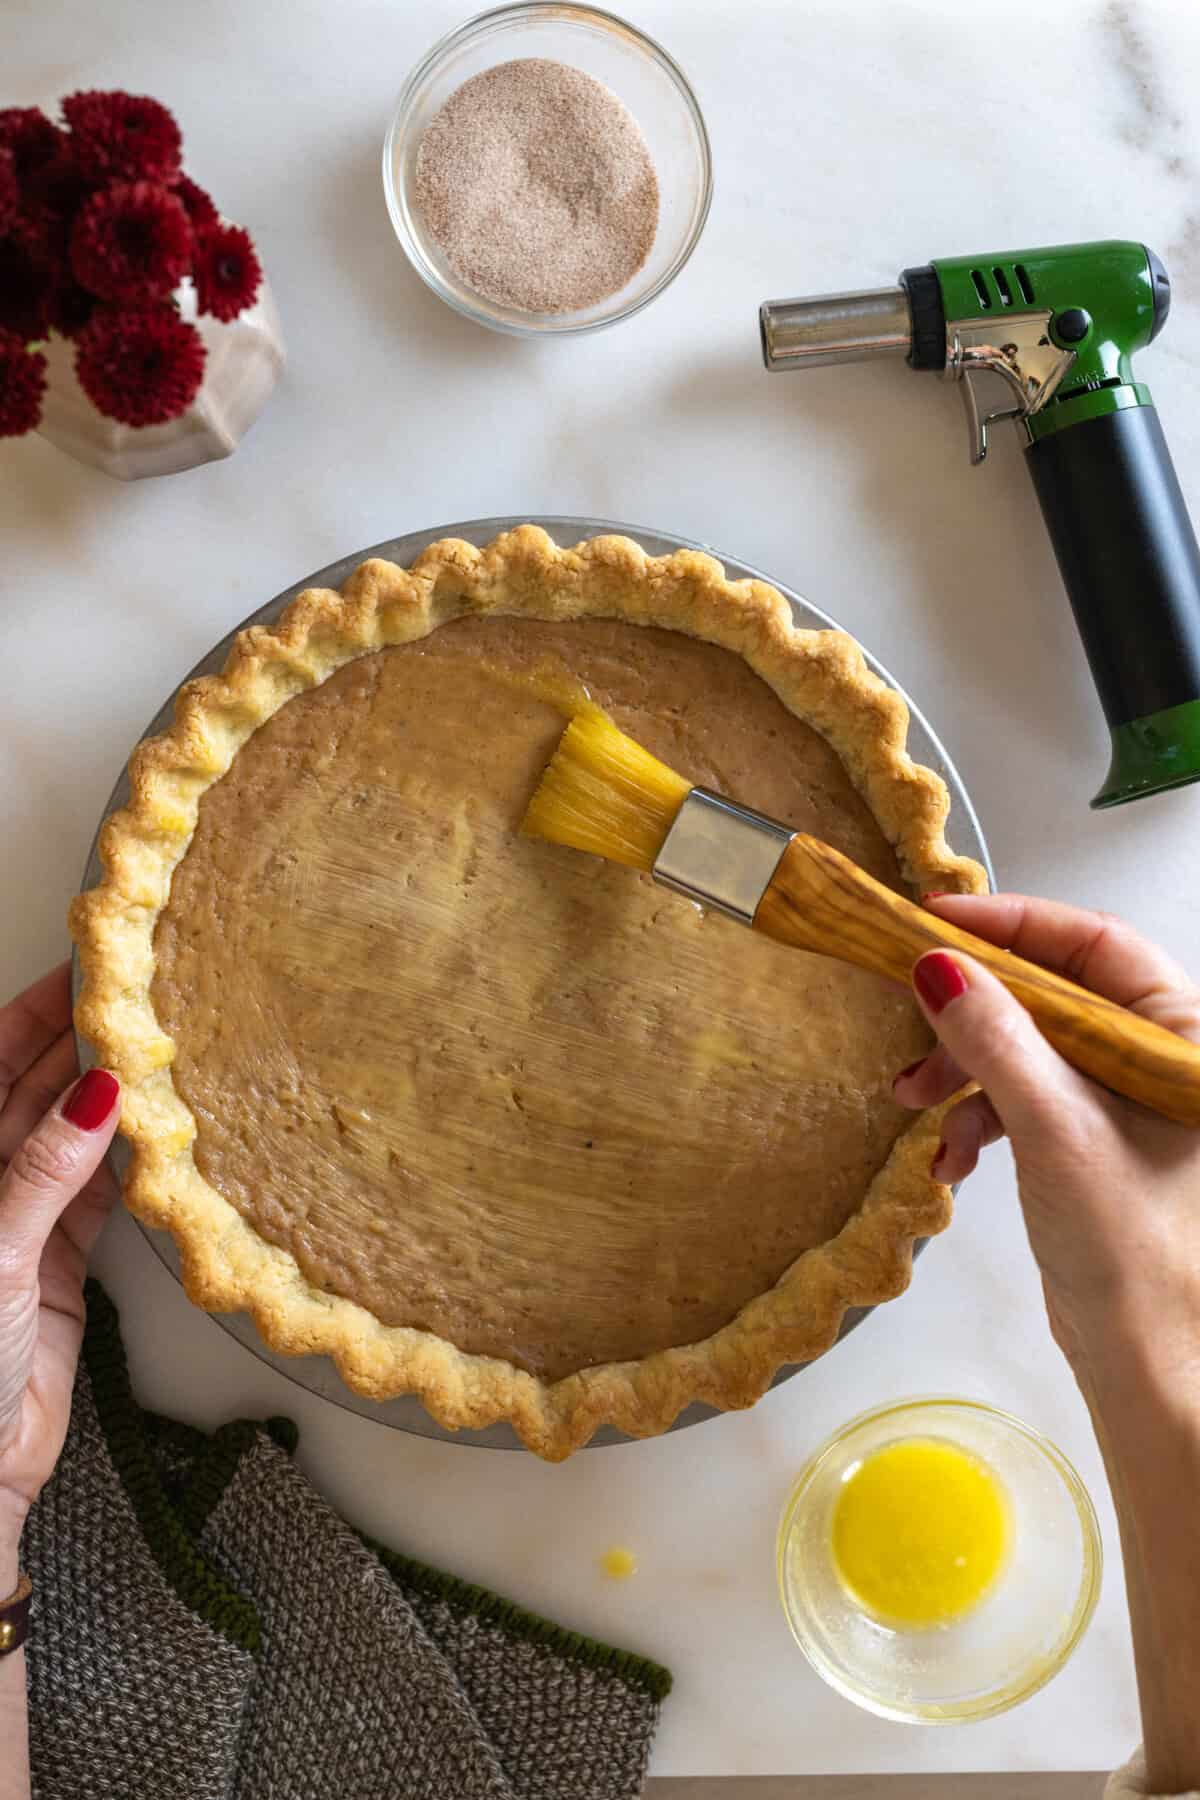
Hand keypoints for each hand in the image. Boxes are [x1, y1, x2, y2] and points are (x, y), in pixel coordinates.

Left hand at [0, 965, 119, 1580]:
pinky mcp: (63, 1260)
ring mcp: (23, 1218)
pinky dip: (134, 1157)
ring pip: (74, 1136)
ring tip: (166, 1044)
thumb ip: (42, 1172)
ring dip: (114, 1095)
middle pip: (33, 1090)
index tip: (88, 970)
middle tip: (145, 995)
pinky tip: (166, 1126)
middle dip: (83, 1042)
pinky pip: (104, 1190)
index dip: (35, 1013)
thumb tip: (94, 1093)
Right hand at [892, 894, 1199, 1377]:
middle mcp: (1159, 1059)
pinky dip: (977, 1116)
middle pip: (1050, 993)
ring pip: (1026, 1046)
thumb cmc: (1134, 1251)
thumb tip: (937, 964)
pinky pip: (1021, 1097)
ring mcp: (1123, 1101)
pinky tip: (949, 1156)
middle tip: (909, 1015)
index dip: (1012, 925)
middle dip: (972, 1012)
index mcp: (1183, 1038)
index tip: (936, 922)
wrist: (1146, 1361)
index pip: (1093, 944)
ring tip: (913, 1104)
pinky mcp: (1090, 1140)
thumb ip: (994, 1037)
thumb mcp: (1054, 1126)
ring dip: (962, 1070)